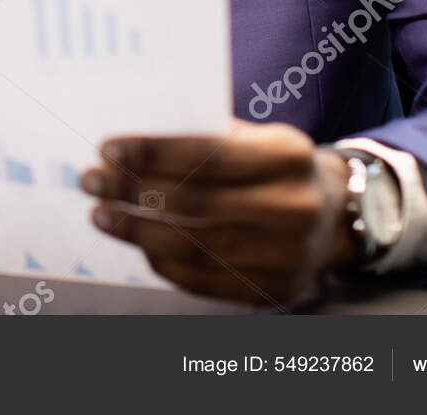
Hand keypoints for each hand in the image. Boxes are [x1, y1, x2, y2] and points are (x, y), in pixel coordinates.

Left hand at [80, 120, 360, 306]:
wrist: (335, 216)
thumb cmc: (277, 166)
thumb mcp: (258, 137)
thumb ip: (206, 136)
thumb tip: (132, 144)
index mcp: (288, 157)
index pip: (207, 155)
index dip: (152, 153)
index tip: (108, 149)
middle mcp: (293, 208)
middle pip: (194, 203)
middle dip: (132, 192)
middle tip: (91, 180)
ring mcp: (286, 255)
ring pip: (192, 246)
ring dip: (136, 231)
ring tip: (101, 214)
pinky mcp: (273, 290)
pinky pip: (203, 280)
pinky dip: (162, 261)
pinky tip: (136, 244)